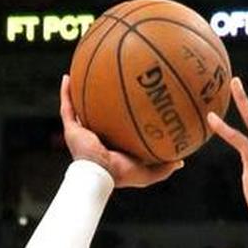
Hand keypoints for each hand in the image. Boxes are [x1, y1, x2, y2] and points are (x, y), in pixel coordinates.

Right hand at [58, 74, 182, 187]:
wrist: (100, 175)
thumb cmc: (123, 175)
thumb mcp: (149, 172)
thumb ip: (165, 167)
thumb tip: (181, 162)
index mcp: (113, 145)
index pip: (117, 126)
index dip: (122, 113)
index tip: (131, 98)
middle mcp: (97, 137)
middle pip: (99, 113)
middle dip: (102, 99)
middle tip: (108, 80)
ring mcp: (83, 132)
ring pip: (80, 107)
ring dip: (80, 91)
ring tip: (82, 72)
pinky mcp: (71, 129)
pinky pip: (67, 107)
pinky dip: (66, 93)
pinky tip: (67, 77)